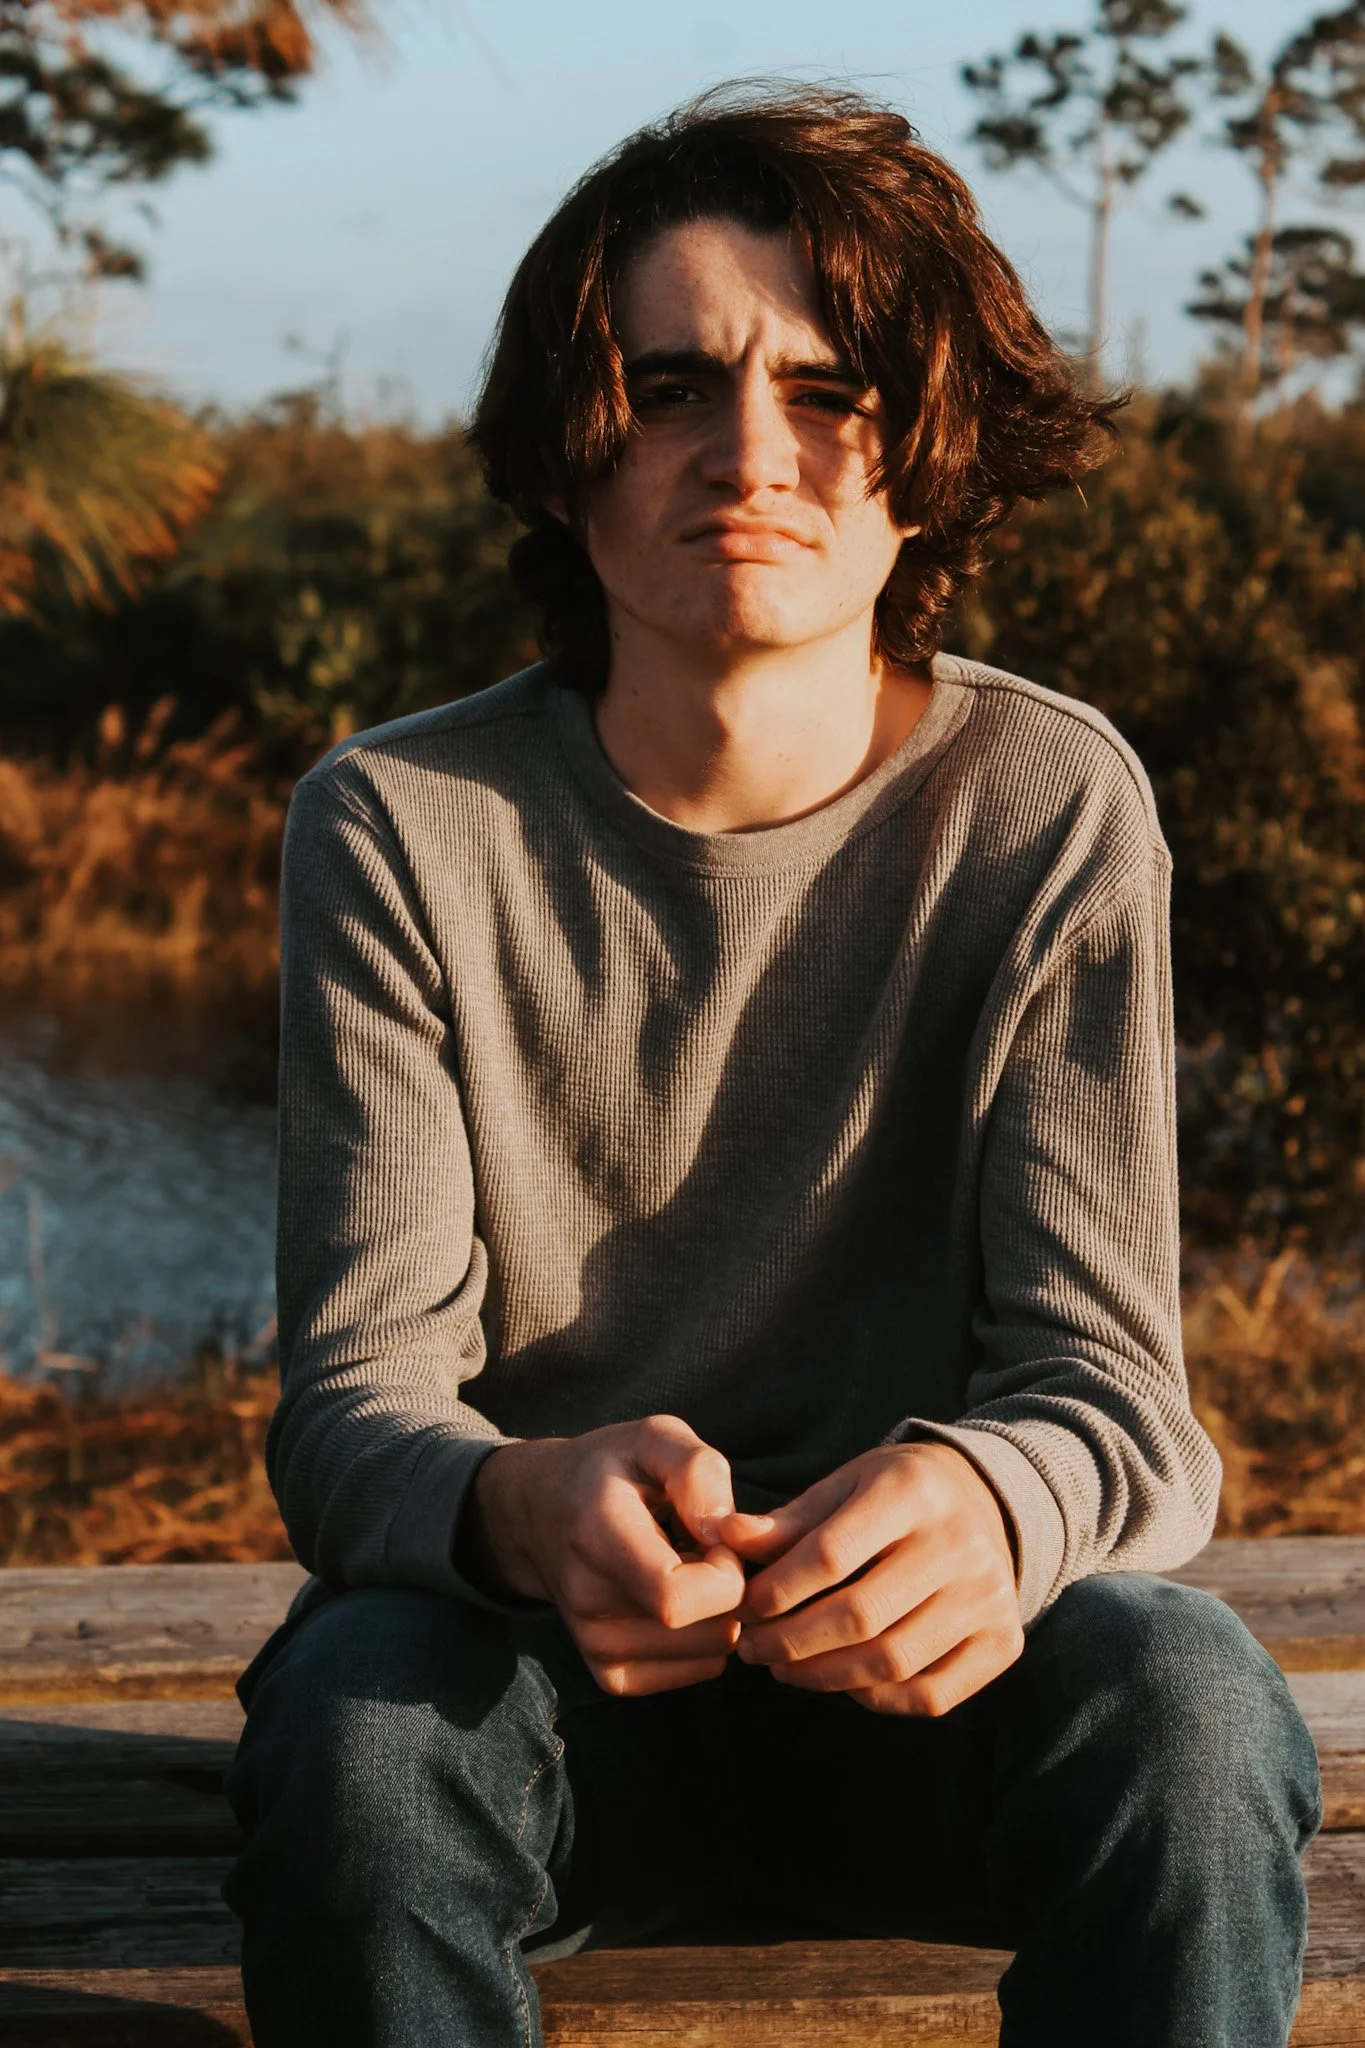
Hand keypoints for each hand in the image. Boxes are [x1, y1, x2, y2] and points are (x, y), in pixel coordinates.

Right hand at [463, 1416, 767, 1697]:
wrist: (540, 1514)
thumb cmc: (610, 1470)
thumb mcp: (654, 1438)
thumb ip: (696, 1470)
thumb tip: (726, 1533)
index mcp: (597, 1534)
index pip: (677, 1597)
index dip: (726, 1572)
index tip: (720, 1538)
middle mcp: (588, 1600)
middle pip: (708, 1631)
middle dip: (732, 1589)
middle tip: (708, 1549)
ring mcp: (595, 1646)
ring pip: (711, 1656)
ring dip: (719, 1614)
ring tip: (689, 1569)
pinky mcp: (610, 1675)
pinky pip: (697, 1671)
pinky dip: (705, 1639)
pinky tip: (680, 1599)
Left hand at [723, 1441, 1023, 1716]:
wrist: (984, 1499)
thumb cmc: (893, 1493)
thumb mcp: (843, 1486)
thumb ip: (786, 1522)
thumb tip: (722, 1538)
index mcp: (912, 1490)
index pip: (832, 1555)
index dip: (778, 1590)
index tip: (744, 1608)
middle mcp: (961, 1543)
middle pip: (861, 1616)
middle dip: (792, 1642)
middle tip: (753, 1649)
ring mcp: (990, 1596)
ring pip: (893, 1662)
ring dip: (824, 1677)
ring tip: (785, 1669)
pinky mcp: (1004, 1641)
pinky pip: (930, 1695)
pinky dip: (877, 1699)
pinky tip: (842, 1683)